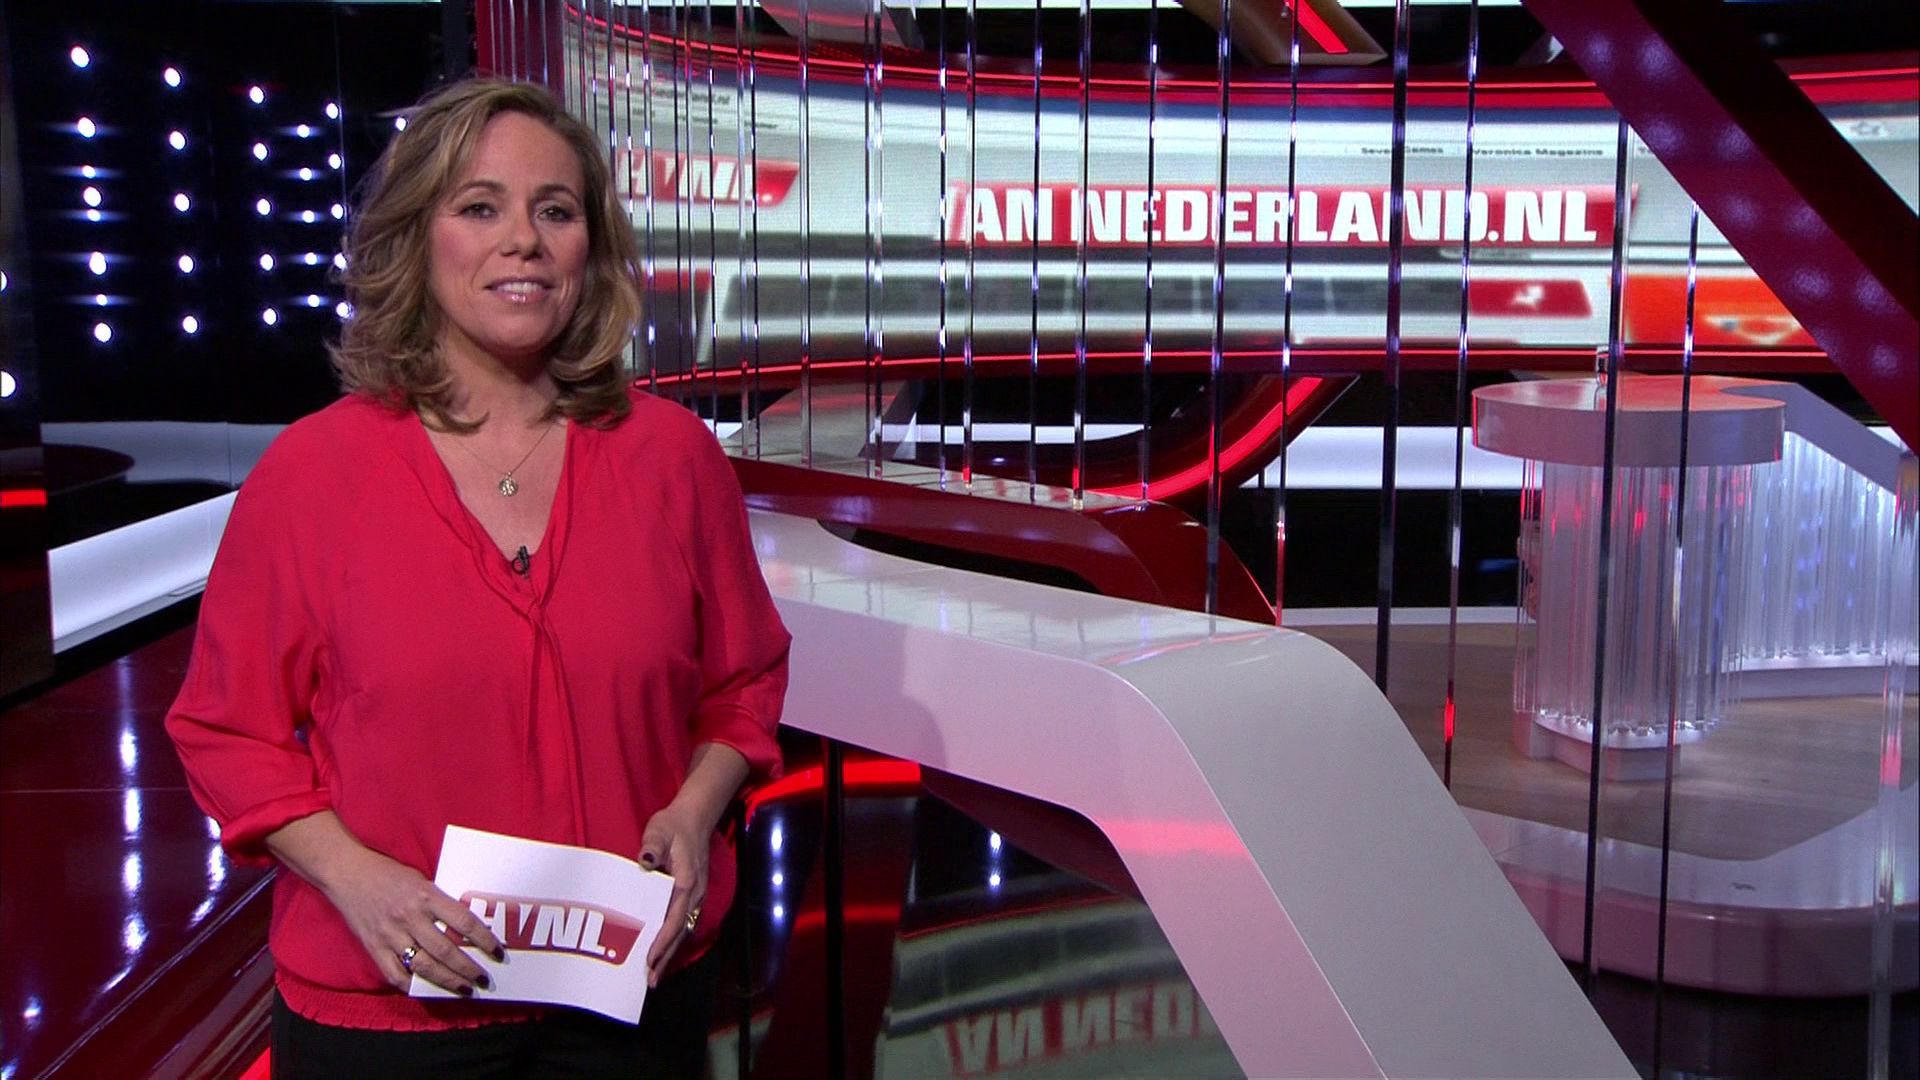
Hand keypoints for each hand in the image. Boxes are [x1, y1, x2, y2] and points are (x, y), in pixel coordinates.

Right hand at [321, 844, 504, 995]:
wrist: (347, 872)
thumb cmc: (389, 874)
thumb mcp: (422, 880)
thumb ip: (440, 903)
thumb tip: (467, 928)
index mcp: (426, 895)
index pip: (463, 922)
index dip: (484, 940)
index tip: (498, 953)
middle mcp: (409, 916)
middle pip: (446, 950)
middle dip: (469, 968)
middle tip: (485, 979)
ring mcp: (390, 934)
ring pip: (424, 966)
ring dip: (448, 981)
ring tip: (465, 989)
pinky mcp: (373, 947)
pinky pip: (395, 974)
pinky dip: (413, 985)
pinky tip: (429, 990)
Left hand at [640, 802, 710, 986]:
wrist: (696, 817)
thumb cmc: (674, 824)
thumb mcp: (660, 830)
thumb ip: (653, 844)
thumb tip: (645, 860)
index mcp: (686, 881)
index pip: (674, 917)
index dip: (662, 940)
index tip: (649, 958)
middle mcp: (694, 893)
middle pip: (680, 932)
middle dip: (665, 957)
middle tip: (650, 980)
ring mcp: (695, 896)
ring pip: (682, 930)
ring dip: (669, 952)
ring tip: (654, 974)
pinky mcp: (692, 895)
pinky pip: (682, 923)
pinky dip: (672, 940)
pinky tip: (662, 950)